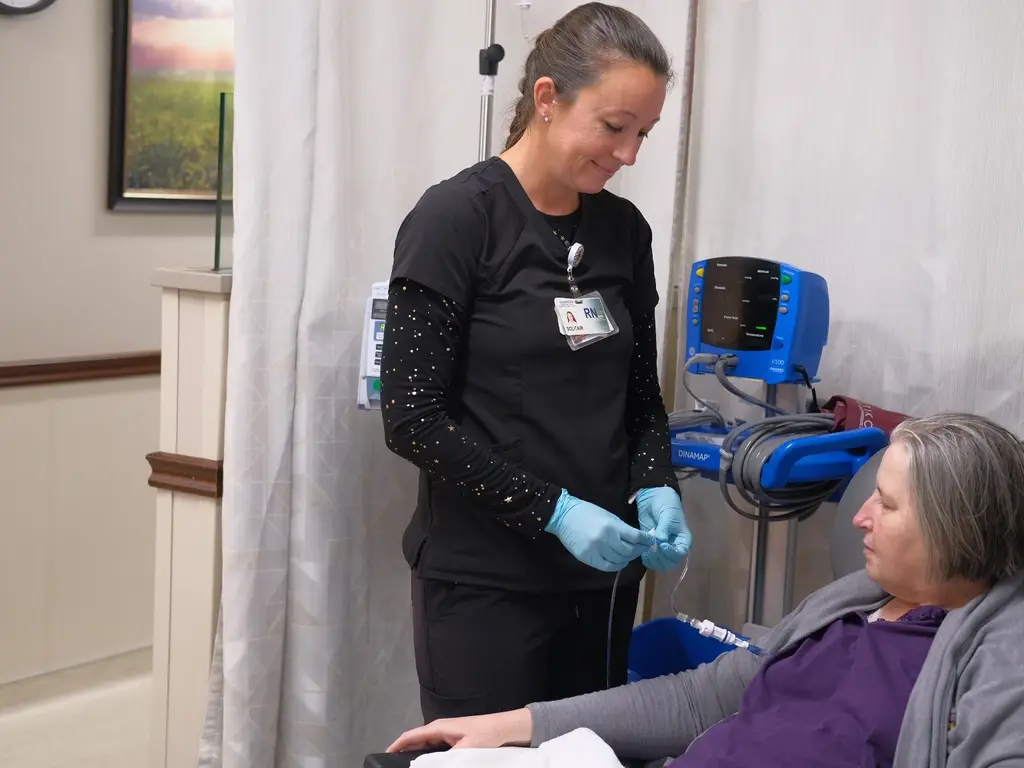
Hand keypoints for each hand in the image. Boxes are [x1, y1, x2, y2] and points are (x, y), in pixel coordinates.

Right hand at [386, 709, 531, 752]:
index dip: (396, 745)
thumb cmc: (487, 733)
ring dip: (416, 755)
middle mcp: (440, 729)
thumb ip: (449, 759)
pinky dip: (427, 757)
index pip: (411, 735)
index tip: (384, 754)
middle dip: (403, 752)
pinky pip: (434, 749)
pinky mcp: (453, 740)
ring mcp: (447, 734)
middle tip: (393, 765)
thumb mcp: (467, 748)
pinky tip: (428, 764)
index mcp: (439, 727)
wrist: (505, 728)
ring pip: (425, 746)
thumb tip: (432, 765)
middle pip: (415, 741)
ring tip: (407, 765)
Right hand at [545, 490, 655, 571]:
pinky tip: (619, 561)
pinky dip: (616, 566)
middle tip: (642, 549)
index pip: (636, 537)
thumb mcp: (608, 516)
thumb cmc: (588, 512)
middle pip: (629, 551)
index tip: (651, 541)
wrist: (564, 516)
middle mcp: (606, 539)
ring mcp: (596, 550)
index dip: (646, 541)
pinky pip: (607, 567)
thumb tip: (639, 538)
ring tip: (630, 555)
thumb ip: (623, 528)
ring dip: (628, 559)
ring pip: (620, 560)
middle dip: (639, 550)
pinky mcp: (588, 558)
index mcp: (612, 526)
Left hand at [636, 486, 691, 571]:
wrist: (653, 498)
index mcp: (683, 540)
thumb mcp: (668, 515)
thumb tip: (660, 542)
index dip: (671, 553)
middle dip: (660, 557)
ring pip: (660, 564)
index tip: (662, 545)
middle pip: (670, 563)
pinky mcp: (651, 549)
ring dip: (652, 558)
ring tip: (647, 546)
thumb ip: (664, 529)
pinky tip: (642, 548)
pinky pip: (650, 561)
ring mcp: (663, 550)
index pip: (680, 554)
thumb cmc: (666, 504)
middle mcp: (674, 548)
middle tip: (652, 546)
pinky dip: (645, 558)